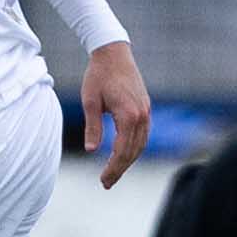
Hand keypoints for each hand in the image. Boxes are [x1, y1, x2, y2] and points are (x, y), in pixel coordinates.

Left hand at [80, 41, 151, 188]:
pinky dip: (134, 148)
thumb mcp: (90, 102)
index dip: (113, 168)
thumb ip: (93, 127)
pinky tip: (124, 154)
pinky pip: (143, 134)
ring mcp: (146, 112)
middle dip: (120, 169)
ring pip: (141, 145)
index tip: (103, 180)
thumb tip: (90, 150)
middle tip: (106, 183)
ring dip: (128, 160)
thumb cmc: (98, 76)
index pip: (122, 151)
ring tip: (114, 172)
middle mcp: (141, 116)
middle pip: (133, 151)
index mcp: (128, 115)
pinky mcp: (145, 108)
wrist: (113, 53)